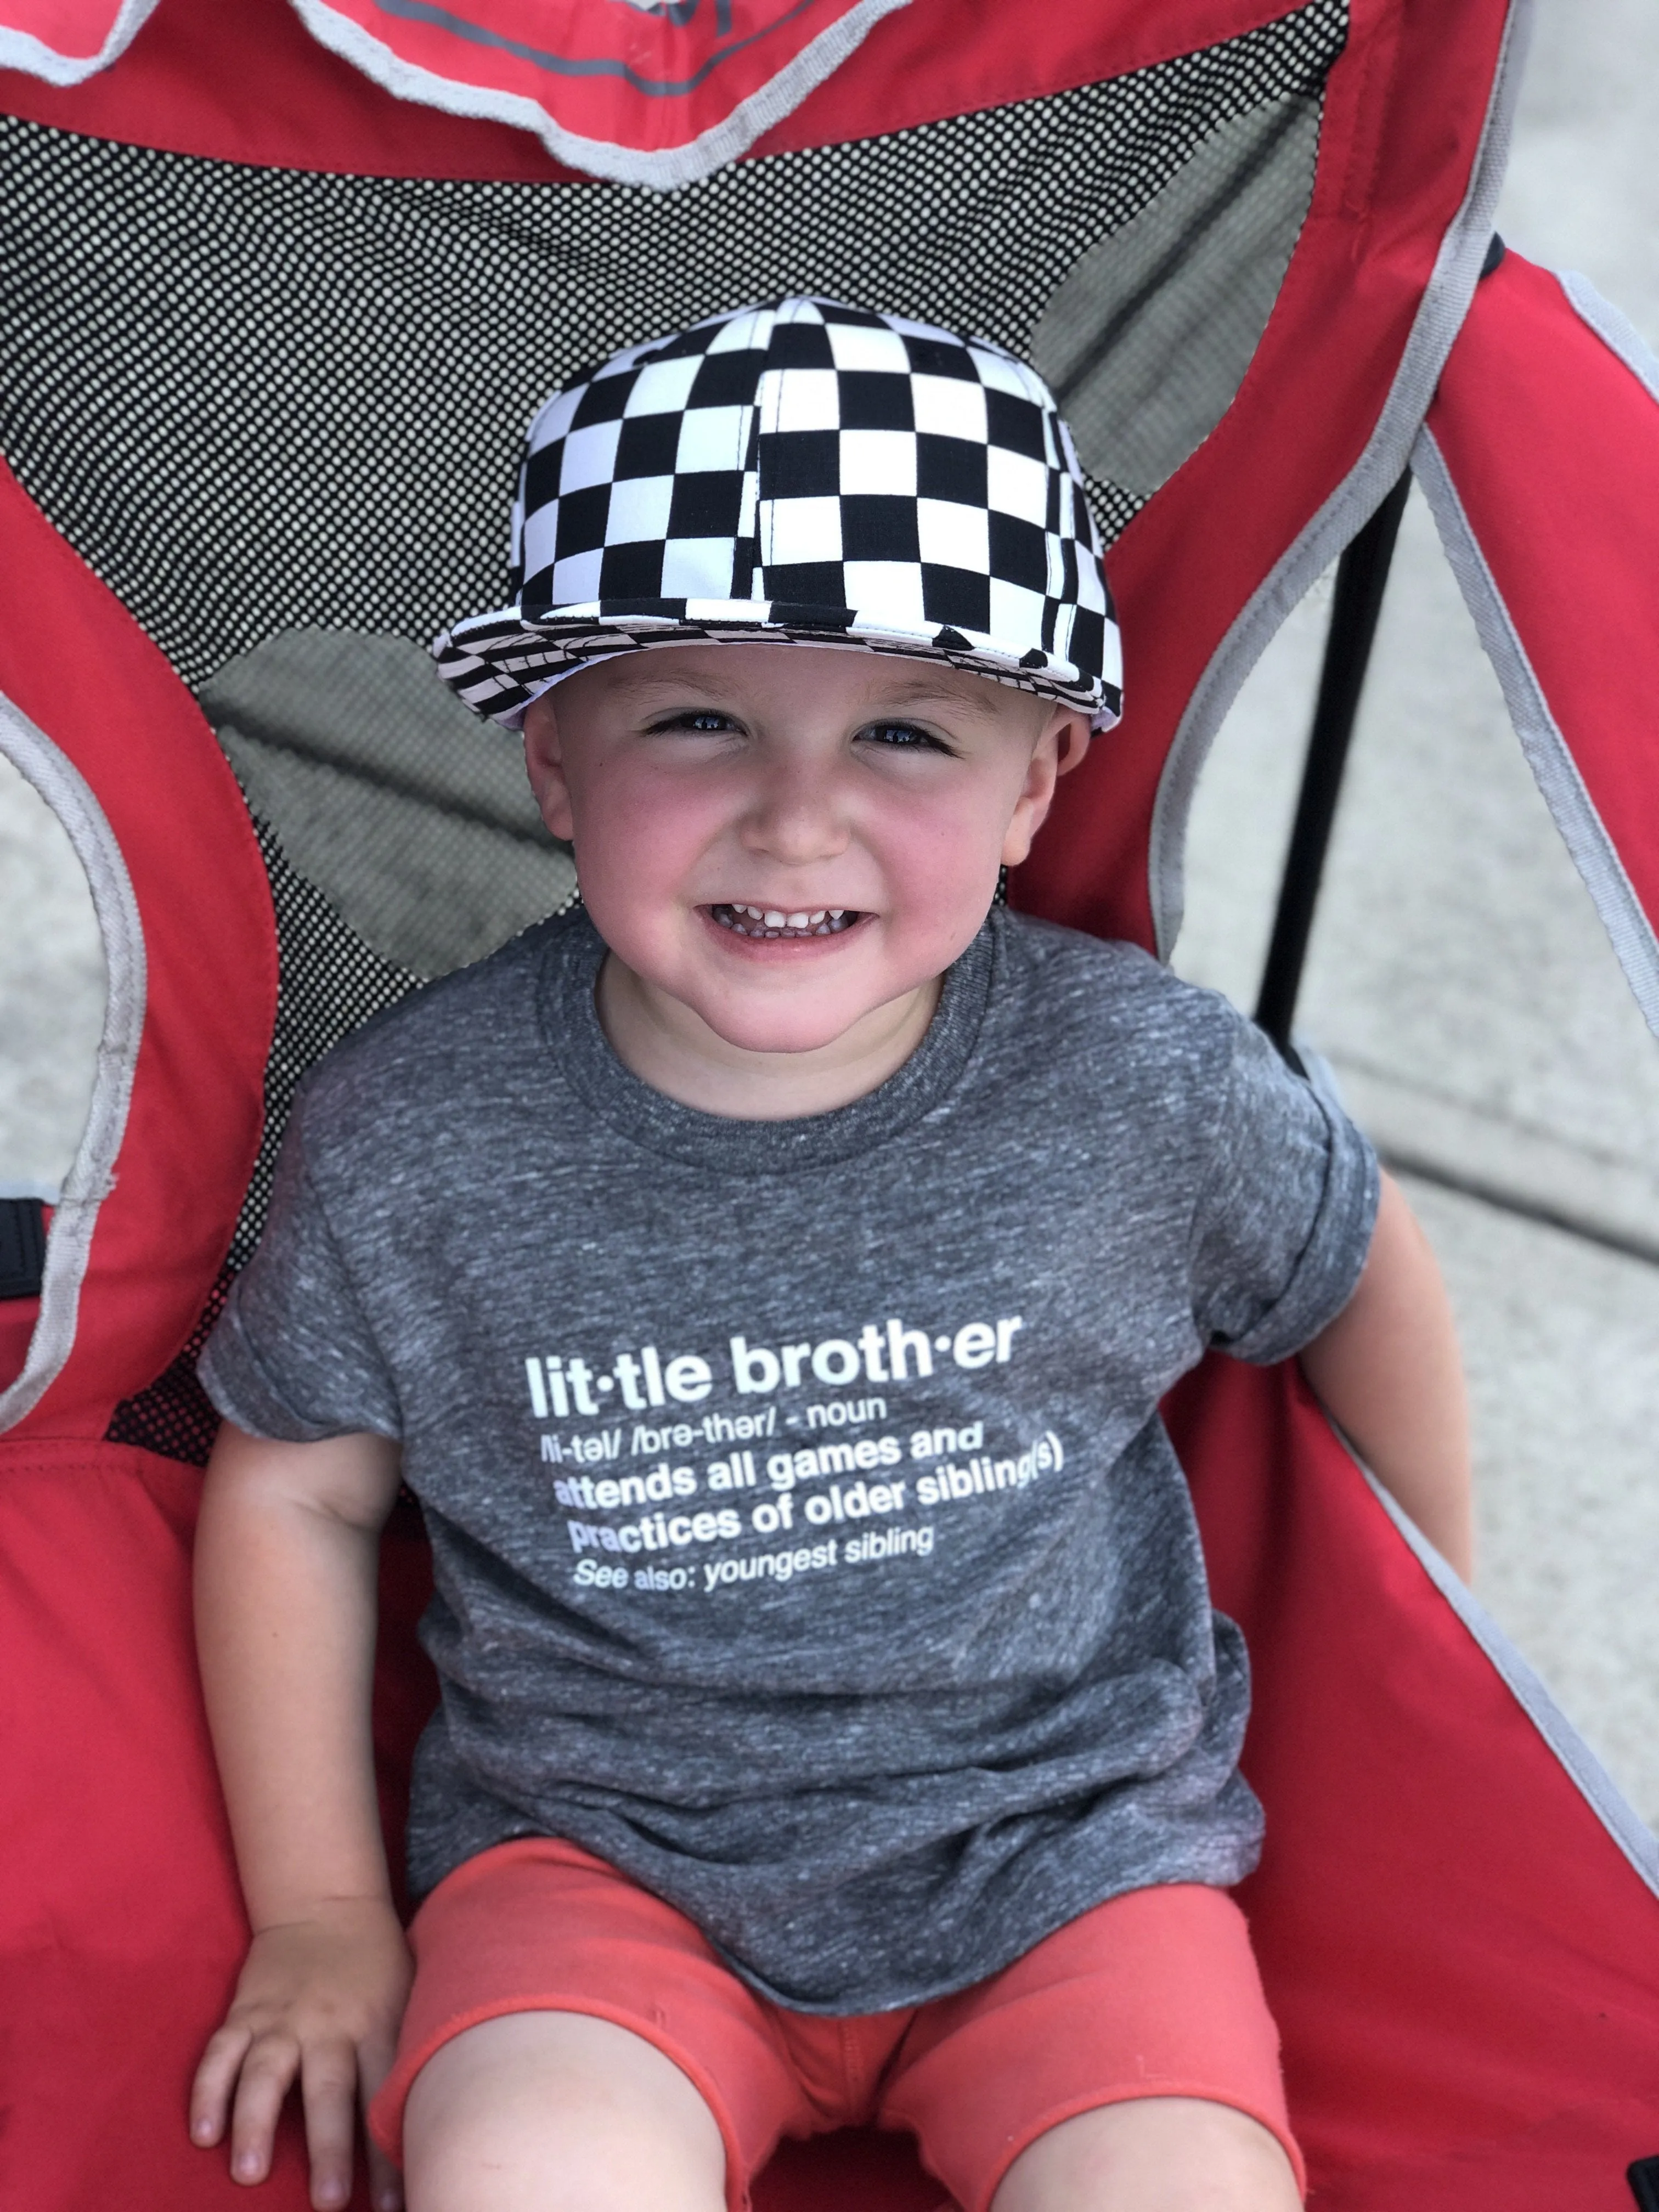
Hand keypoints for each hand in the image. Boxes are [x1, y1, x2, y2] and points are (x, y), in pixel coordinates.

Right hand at [191, 1898, 413, 2211]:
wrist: (328, 1902)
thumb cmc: (379, 1962)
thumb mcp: (410, 1995)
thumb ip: (411, 2050)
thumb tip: (433, 2122)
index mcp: (378, 2023)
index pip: (386, 2095)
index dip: (389, 2154)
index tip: (393, 2208)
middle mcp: (330, 2024)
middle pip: (328, 2091)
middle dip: (330, 2150)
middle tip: (328, 2205)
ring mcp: (283, 2017)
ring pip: (266, 2073)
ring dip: (255, 2124)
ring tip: (249, 2173)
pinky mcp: (246, 2010)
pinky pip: (221, 2052)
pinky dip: (209, 2090)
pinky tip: (203, 2131)